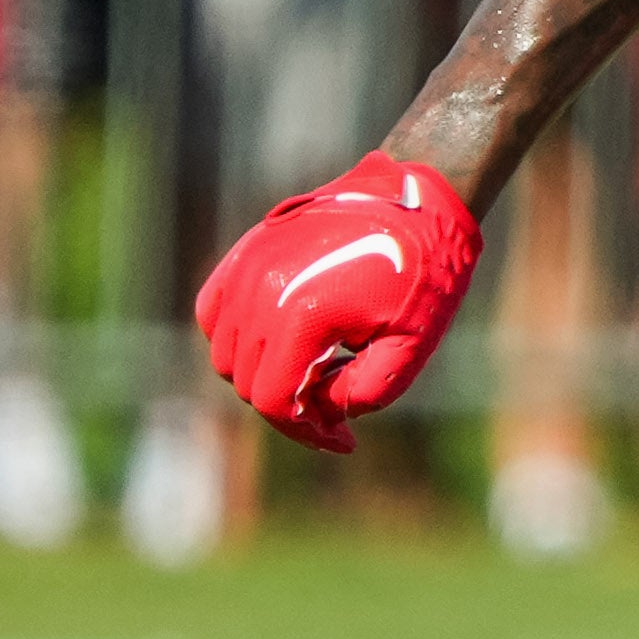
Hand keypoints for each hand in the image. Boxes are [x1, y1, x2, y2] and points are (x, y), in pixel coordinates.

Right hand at [194, 158, 480, 452]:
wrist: (418, 197)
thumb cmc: (425, 272)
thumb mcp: (412, 345)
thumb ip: (366, 392)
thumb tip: (325, 410)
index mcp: (302, 316)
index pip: (273, 401)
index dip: (306, 433)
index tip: (344, 441)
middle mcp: (262, 290)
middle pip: (247, 383)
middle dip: (290, 408)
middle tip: (335, 409)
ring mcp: (248, 266)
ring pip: (225, 353)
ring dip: (263, 375)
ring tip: (315, 373)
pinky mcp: (247, 250)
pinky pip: (213, 311)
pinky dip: (234, 337)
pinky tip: (280, 343)